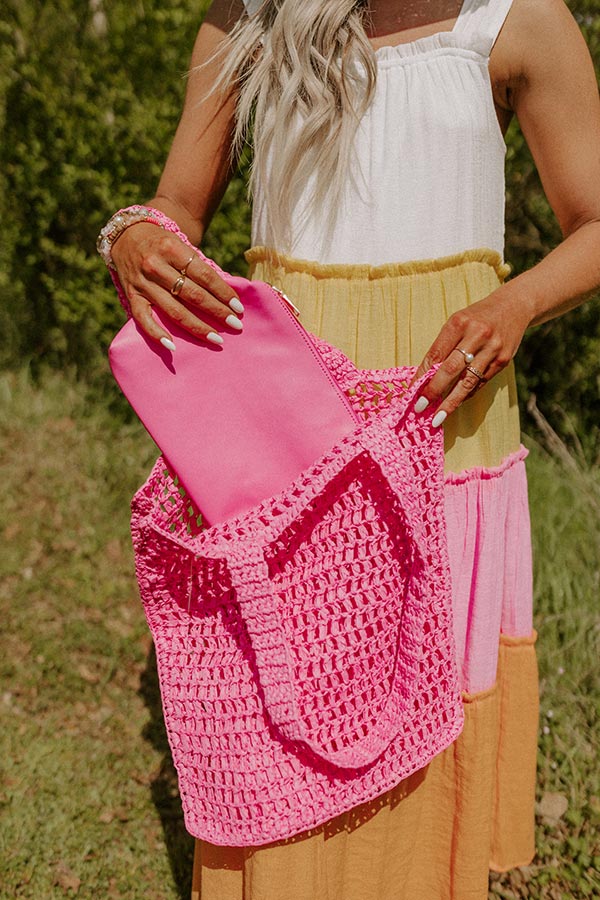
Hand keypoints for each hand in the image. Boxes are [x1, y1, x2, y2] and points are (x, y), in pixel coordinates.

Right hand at [111, 222, 243, 348]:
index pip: (204, 275)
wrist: (126, 236)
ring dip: (198, 327)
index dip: (223, 293)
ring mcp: (143, 283)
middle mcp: (156, 265)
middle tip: (235, 325)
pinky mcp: (131, 296)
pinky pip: (143, 319)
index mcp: (173, 249)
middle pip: (192, 295)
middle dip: (216, 311)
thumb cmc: (163, 243)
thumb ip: (198, 266)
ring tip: (216, 338)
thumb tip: (226, 294)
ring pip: (174, 310)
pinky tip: (172, 347)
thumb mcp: (181, 245)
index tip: (238, 307)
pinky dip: (157, 334)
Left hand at [411, 290, 531, 426]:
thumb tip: (425, 377)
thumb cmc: (477, 317)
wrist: (514, 307)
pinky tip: (456, 403)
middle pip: (451, 369)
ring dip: (451, 401)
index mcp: (459, 323)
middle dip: (434, 390)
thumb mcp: (457, 322)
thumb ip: (443, 346)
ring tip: (438, 417)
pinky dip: (466, 394)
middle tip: (420, 407)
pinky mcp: (503, 360)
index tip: (412, 392)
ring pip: (468, 381)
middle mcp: (477, 335)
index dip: (422, 375)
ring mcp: (492, 349)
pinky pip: (481, 382)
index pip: (436, 354)